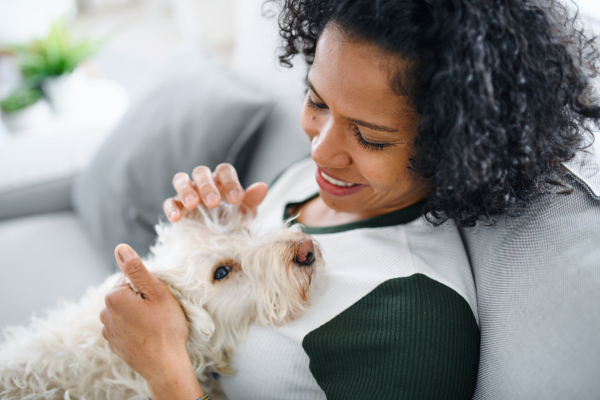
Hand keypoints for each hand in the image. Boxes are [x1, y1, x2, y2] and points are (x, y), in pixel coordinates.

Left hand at [100, 244, 203, 399]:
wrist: (165, 365)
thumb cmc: (165, 327)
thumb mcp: (156, 292)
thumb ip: (136, 269)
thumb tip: (120, 248)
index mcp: (114, 297)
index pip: (130, 279)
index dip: (148, 286)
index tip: (158, 299)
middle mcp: (104, 313)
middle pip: (127, 294)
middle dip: (142, 299)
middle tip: (159, 312)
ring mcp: (108, 331)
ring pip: (125, 311)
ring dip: (138, 313)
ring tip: (155, 325)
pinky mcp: (114, 344)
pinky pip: (124, 327)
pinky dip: (135, 328)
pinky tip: (148, 335)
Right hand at [163, 163, 267, 221]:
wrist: (217, 237)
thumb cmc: (232, 219)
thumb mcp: (245, 212)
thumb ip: (252, 199)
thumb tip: (263, 187)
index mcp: (222, 180)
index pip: (224, 171)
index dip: (230, 182)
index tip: (236, 199)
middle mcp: (203, 182)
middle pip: (201, 172)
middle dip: (207, 186)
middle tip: (214, 202)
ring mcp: (187, 192)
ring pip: (180, 180)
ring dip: (186, 190)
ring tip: (192, 204)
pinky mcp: (176, 205)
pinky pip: (170, 202)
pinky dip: (171, 208)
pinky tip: (176, 218)